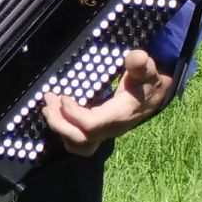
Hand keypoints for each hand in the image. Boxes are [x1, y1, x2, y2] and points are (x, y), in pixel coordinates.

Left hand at [42, 49, 174, 154]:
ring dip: (58, 128)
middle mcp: (111, 129)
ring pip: (78, 144)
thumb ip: (141, 64)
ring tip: (48, 108)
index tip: (63, 96)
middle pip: (80, 138)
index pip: (92, 124)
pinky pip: (79, 144)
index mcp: (119, 115)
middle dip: (58, 121)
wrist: (154, 96)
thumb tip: (137, 57)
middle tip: (47, 100)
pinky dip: (64, 134)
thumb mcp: (147, 71)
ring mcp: (105, 134)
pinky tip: (57, 117)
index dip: (73, 114)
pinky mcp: (99, 133)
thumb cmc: (147, 82)